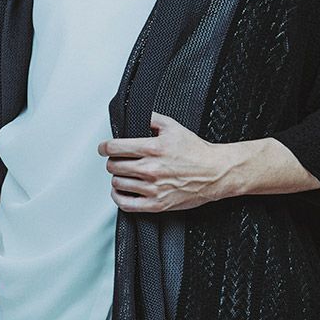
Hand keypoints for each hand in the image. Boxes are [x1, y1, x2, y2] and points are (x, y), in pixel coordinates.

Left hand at [97, 112, 232, 212]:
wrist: (215, 172)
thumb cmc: (197, 152)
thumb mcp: (174, 127)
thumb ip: (151, 119)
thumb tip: (135, 115)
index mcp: (152, 148)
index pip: (114, 148)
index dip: (104, 147)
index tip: (103, 148)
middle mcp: (150, 169)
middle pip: (113, 166)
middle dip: (113, 162)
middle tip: (118, 160)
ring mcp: (153, 188)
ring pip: (118, 184)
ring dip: (117, 178)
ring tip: (124, 174)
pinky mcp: (157, 204)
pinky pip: (126, 204)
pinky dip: (118, 198)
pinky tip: (122, 192)